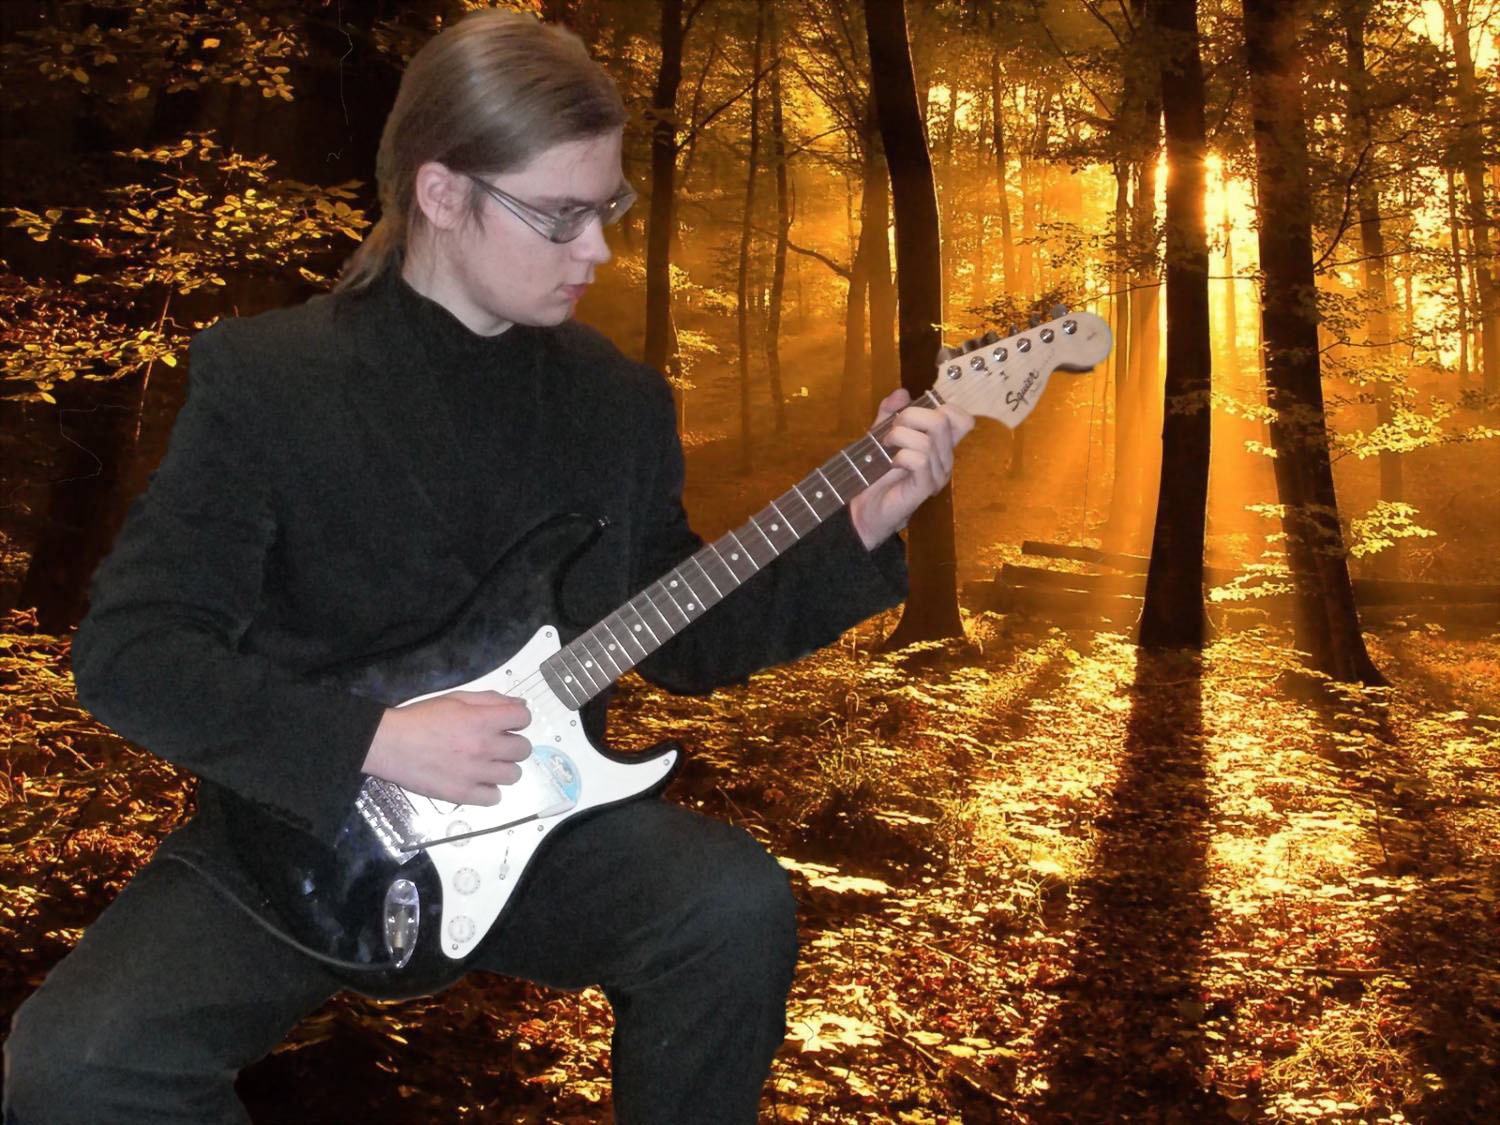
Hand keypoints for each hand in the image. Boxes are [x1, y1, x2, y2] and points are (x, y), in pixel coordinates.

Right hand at [362, 691, 531, 805]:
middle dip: (513, 743)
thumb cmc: (421, 718)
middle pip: (523, 749)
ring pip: (514, 775)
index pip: (524, 718)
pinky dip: (489, 790)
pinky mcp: (462, 794)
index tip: (508, 723)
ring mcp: (474, 773)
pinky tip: (477, 781)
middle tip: (497, 744)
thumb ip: (490, 700)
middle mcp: (483, 747)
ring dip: (504, 768)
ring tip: (487, 764)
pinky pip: (495, 798)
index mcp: (481, 720)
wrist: (389, 744)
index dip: (518, 719)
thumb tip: (520, 706)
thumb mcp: (456, 699)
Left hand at [848, 388, 974, 548]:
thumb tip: (902, 393)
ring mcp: (938, 474)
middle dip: (911, 416)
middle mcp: (945, 458)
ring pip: (927, 440)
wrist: (865, 508)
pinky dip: (900, 456)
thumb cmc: (877, 473)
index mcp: (940, 444)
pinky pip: (919, 460)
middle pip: (943, 421)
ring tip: (886, 448)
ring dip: (899, 437)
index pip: (962, 419)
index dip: (942, 407)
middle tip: (892, 430)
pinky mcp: (925, 487)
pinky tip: (892, 463)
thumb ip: (890, 413)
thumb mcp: (881, 434)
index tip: (914, 414)